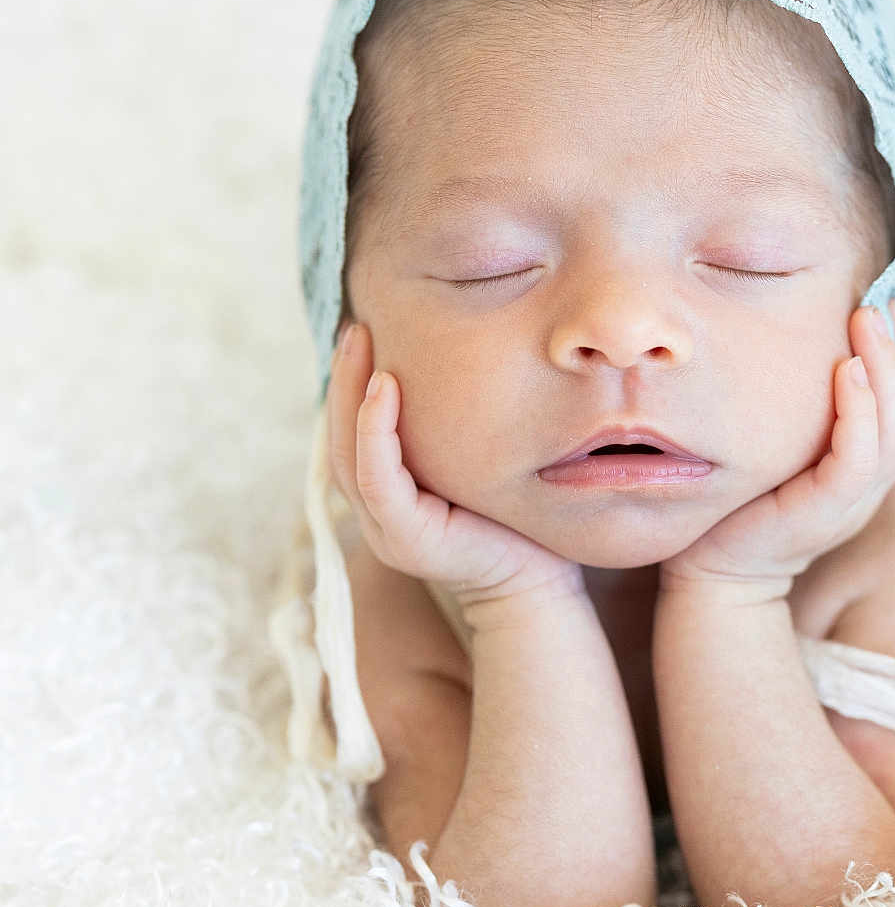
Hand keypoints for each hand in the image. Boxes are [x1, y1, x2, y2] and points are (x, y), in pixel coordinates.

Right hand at [327, 322, 585, 607]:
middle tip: (355, 325)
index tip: (364, 333)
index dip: (350, 386)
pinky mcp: (405, 538)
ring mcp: (386, 529)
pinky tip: (384, 386)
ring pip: (349, 453)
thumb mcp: (478, 463)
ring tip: (361, 340)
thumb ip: (454, 432)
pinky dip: (375, 430)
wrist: (541, 581)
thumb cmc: (517, 518)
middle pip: (340, 437)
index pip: (353, 435)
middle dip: (343, 378)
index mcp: (389, 497)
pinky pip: (377, 477)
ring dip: (350, 392)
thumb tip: (464, 367)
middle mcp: (378, 514)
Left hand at [659, 297, 894, 604]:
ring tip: (868, 320)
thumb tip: (802, 352)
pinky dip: (858, 413)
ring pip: (893, 432)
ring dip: (885, 370)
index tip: (894, 305)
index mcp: (864, 475)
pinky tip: (847, 372)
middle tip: (887, 301)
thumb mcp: (779, 452)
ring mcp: (851, 505)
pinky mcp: (824, 513)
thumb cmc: (737, 506)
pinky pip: (857, 460)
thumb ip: (802, 416)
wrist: (710, 575)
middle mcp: (868, 490)